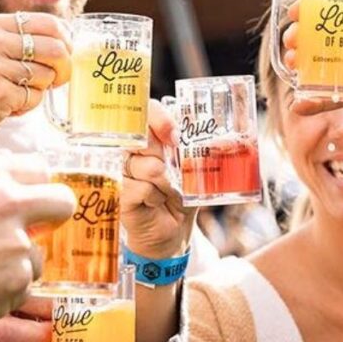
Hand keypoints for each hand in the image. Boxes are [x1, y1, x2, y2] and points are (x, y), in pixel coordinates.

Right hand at [0, 13, 72, 155]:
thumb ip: (13, 41)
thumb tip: (64, 42)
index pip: (48, 23)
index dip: (65, 40)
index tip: (66, 54)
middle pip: (55, 49)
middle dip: (63, 67)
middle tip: (56, 80)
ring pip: (46, 76)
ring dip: (39, 90)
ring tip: (14, 95)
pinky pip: (34, 99)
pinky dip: (26, 107)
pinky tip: (5, 108)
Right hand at [0, 154, 75, 325]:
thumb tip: (19, 177)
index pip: (42, 170)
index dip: (35, 187)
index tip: (31, 199)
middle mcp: (8, 203)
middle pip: (63, 203)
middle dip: (55, 215)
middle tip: (40, 228)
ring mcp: (15, 244)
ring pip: (38, 254)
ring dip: (17, 263)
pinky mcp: (14, 281)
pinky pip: (22, 286)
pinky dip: (3, 291)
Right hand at [121, 99, 196, 259]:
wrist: (173, 230)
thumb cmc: (183, 196)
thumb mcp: (195, 171)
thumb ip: (203, 152)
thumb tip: (222, 141)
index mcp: (152, 136)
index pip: (146, 111)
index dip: (159, 118)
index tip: (175, 136)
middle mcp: (133, 148)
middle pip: (142, 137)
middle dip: (163, 155)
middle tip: (170, 169)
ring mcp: (123, 169)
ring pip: (144, 165)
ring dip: (164, 182)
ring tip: (167, 191)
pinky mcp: (119, 191)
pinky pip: (141, 187)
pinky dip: (154, 197)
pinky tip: (155, 203)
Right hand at [284, 0, 342, 144]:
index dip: (326, 5)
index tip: (302, 8)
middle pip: (335, 36)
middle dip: (309, 35)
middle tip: (290, 38)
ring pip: (329, 65)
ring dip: (306, 64)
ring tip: (290, 63)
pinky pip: (337, 98)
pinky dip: (317, 102)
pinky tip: (299, 104)